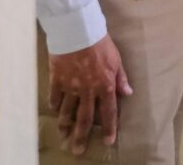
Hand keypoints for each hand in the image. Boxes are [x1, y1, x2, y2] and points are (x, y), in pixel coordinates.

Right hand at [47, 34, 131, 154]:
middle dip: (81, 137)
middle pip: (84, 119)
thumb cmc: (101, 43)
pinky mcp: (57, 80)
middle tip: (77, 150)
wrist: (79, 31)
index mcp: (105, 86)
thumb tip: (128, 93)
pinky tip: (54, 111)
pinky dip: (54, 106)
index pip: (109, 112)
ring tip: (64, 134)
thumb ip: (121, 78)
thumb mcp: (117, 60)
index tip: (108, 142)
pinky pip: (54, 98)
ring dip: (65, 125)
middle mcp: (88, 90)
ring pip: (66, 112)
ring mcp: (71, 87)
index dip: (109, 128)